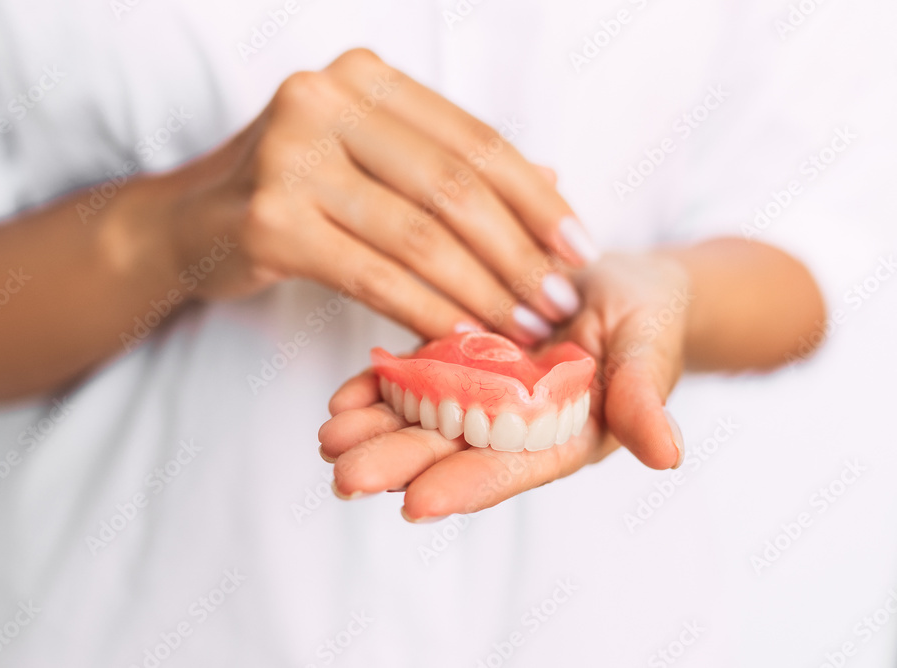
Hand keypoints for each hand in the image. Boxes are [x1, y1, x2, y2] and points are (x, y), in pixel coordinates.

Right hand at [143, 48, 596, 343]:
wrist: (189, 222)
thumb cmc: (295, 189)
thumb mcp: (372, 159)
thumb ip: (450, 165)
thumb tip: (552, 183)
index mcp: (363, 77)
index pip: (473, 140)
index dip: (536, 199)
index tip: (579, 250)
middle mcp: (324, 100)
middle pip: (452, 186)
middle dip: (517, 253)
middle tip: (557, 303)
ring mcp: (289, 157)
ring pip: (417, 235)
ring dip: (481, 290)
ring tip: (522, 329)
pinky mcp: (268, 221)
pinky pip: (373, 276)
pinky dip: (427, 311)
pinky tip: (463, 337)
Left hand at [318, 252, 689, 520]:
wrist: (620, 283)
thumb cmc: (649, 316)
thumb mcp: (651, 347)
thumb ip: (646, 397)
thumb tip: (668, 455)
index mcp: (564, 434)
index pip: (513, 465)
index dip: (468, 483)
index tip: (418, 503)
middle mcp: (515, 424)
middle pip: (452, 450)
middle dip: (399, 463)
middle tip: (345, 475)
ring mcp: (483, 394)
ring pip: (423, 420)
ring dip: (376, 431)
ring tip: (329, 439)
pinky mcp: (461, 361)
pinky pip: (416, 378)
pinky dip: (381, 388)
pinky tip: (344, 398)